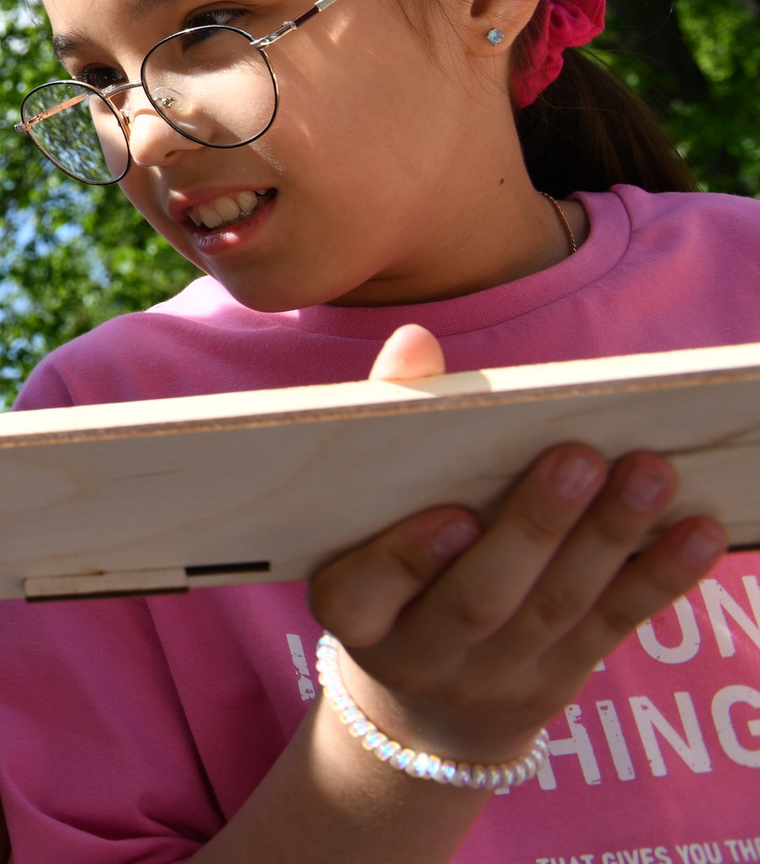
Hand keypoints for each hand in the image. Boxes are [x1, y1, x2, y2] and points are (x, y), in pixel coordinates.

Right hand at [309, 322, 725, 763]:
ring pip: (555, 609)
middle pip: (477, 599)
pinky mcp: (558, 681)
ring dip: (608, 539)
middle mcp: (418, 656)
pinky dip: (658, 579)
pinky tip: (698, 533)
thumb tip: (416, 341)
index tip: (453, 516)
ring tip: (649, 473)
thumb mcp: (362, 516)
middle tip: (578, 458)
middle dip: (533, 528)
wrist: (426, 707)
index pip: (360, 597)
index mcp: (352, 610)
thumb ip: (388, 422)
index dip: (406, 560)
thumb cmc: (387, 568)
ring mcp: (493, 677)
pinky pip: (611, 628)